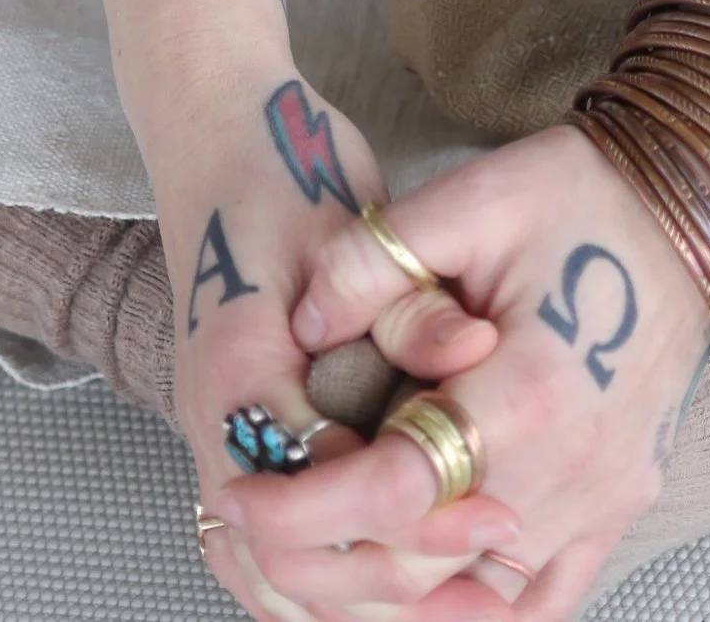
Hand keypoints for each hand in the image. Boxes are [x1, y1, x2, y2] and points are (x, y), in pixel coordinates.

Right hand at [166, 71, 510, 621]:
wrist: (214, 135)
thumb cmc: (280, 168)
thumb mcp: (345, 220)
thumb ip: (403, 299)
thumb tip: (472, 348)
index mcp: (238, 373)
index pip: (320, 493)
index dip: (412, 518)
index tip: (495, 513)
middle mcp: (218, 428)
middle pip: (292, 564)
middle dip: (396, 586)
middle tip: (492, 583)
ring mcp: (221, 443)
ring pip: (276, 578)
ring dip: (364, 605)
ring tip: (464, 611)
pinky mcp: (240, 446)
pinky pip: (269, 558)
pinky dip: (328, 591)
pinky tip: (397, 599)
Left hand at [228, 125, 709, 621]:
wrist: (695, 207)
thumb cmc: (587, 193)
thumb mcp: (476, 195)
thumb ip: (377, 257)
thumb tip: (303, 323)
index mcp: (530, 391)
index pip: (396, 490)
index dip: (306, 507)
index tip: (241, 497)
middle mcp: (572, 469)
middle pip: (425, 562)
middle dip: (325, 555)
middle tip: (256, 526)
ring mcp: (605, 499)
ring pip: (474, 598)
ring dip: (393, 587)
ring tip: (320, 552)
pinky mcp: (621, 504)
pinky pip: (541, 599)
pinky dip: (473, 608)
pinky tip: (421, 592)